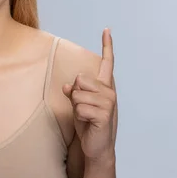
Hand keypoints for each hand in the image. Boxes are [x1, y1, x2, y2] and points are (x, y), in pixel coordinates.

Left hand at [63, 28, 116, 162]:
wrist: (97, 147)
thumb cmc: (88, 125)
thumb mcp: (79, 105)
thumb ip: (75, 92)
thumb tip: (67, 86)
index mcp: (104, 87)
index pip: (107, 62)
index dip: (107, 46)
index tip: (107, 30)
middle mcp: (109, 91)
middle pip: (80, 79)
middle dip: (75, 95)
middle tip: (83, 109)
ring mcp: (108, 102)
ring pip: (78, 94)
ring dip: (76, 107)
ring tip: (86, 117)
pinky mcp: (104, 114)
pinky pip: (80, 107)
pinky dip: (79, 116)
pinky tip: (88, 123)